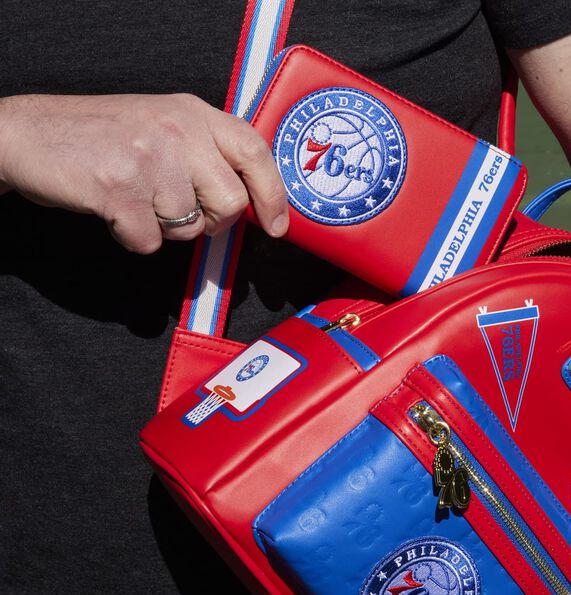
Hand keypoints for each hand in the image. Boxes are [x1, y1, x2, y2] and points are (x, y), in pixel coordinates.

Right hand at [0, 93, 286, 251]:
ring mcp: (149, 158)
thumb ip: (207, 155)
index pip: (254, 151)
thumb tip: (252, 204)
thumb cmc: (103, 137)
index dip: (273, 194)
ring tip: (135, 199)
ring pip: (190, 228)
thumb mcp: (163, 127)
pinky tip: (114, 210)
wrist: (30, 135)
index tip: (278, 227)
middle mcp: (177, 130)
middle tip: (179, 210)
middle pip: (231, 203)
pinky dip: (133, 238)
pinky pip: (151, 241)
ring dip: (165, 228)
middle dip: (211, 222)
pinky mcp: (120, 188)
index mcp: (192, 112)